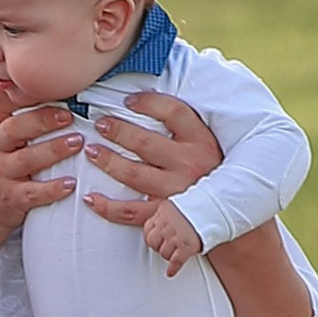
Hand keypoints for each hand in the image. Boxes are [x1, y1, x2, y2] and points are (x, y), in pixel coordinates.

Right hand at [0, 96, 79, 257]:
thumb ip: (18, 113)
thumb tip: (55, 85)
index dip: (18, 92)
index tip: (41, 82)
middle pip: (15, 128)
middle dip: (42, 120)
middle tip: (68, 116)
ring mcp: (2, 173)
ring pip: (26, 159)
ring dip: (53, 150)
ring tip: (77, 143)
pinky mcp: (11, 198)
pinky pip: (32, 193)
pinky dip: (52, 188)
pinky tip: (70, 183)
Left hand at [81, 84, 223, 228]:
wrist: (227, 213)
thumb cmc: (211, 172)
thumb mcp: (207, 144)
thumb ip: (186, 126)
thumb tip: (151, 101)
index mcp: (201, 142)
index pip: (174, 112)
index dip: (149, 103)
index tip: (129, 100)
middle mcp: (189, 165)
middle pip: (145, 143)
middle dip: (118, 131)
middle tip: (100, 124)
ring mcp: (175, 192)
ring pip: (133, 174)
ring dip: (107, 161)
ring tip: (91, 151)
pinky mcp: (163, 215)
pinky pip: (130, 212)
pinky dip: (107, 207)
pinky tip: (90, 198)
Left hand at [141, 200, 204, 273]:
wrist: (215, 208)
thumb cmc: (198, 205)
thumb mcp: (175, 204)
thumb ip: (164, 212)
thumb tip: (147, 211)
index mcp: (163, 212)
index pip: (147, 229)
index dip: (152, 235)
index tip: (156, 238)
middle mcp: (167, 225)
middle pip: (152, 242)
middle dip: (158, 246)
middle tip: (166, 246)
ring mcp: (176, 237)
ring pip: (164, 253)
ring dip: (169, 255)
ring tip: (175, 252)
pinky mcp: (187, 247)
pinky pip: (176, 261)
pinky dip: (173, 268)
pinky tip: (171, 272)